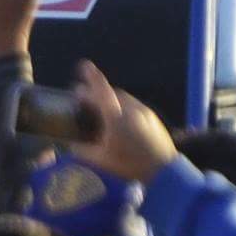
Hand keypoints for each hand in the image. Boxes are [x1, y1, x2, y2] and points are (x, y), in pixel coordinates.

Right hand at [68, 60, 174, 183]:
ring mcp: (143, 112)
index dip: (91, 78)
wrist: (165, 170)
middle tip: (84, 96)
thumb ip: (84, 151)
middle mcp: (130, 109)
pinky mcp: (153, 117)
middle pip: (111, 92)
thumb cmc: (131, 165)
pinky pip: (134, 105)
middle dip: (97, 91)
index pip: (101, 91)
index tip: (83, 65)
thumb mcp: (103, 161)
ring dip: (111, 98)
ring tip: (101, 107)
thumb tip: (71, 147)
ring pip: (124, 97)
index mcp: (116, 118)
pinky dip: (122, 105)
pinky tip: (120, 117)